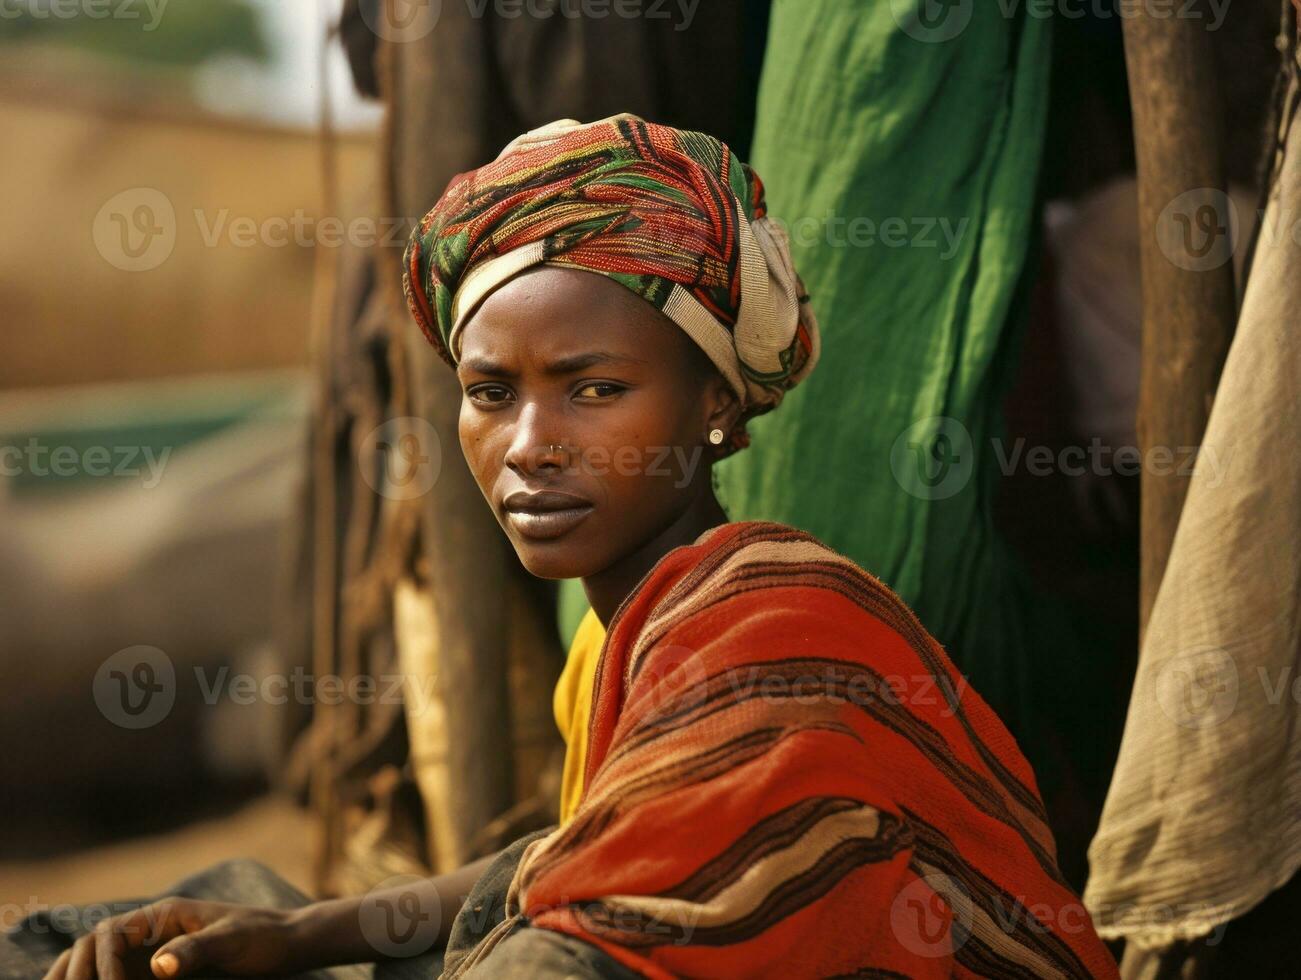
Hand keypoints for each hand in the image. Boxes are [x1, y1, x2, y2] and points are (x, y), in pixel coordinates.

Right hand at [41, 898, 297, 979]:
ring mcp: (152, 952)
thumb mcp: (231, 942)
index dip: (99, 964)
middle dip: (76, 973)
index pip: (110, 933)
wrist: (287, 945)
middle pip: (92, 946)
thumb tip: (157, 966)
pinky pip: (117, 978)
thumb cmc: (263, 937)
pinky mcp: (157, 973)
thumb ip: (196, 950)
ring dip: (78, 978)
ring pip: (96, 962)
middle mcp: (151, 930)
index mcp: (164, 914)